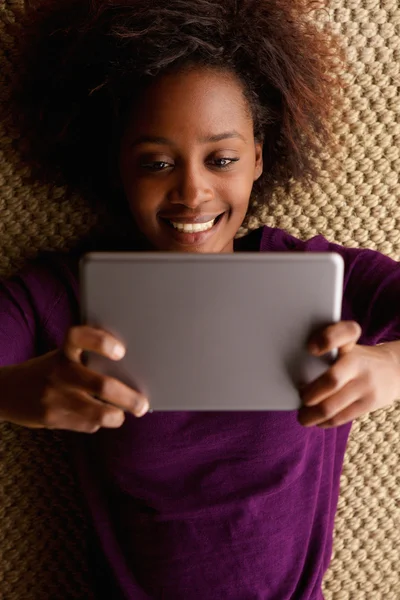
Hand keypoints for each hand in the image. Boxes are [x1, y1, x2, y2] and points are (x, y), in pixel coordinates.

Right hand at [0, 326, 148, 432]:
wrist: (5, 392)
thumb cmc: (47, 371)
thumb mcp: (62, 357)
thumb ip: (88, 359)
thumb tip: (130, 371)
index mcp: (63, 352)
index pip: (80, 338)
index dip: (101, 342)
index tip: (121, 351)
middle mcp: (59, 372)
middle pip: (101, 385)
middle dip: (129, 398)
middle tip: (142, 404)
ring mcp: (54, 397)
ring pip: (98, 413)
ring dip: (116, 416)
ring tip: (122, 415)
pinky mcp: (51, 418)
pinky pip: (86, 425)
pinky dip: (96, 423)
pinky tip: (95, 418)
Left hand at [297, 321, 399, 427]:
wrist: (394, 370)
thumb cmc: (357, 359)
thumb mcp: (346, 347)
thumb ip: (325, 353)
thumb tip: (291, 373)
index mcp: (350, 343)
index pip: (345, 332)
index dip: (327, 339)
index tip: (311, 348)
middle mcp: (359, 363)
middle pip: (332, 380)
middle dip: (310, 393)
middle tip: (300, 397)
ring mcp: (366, 385)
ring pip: (332, 406)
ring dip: (312, 414)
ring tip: (303, 416)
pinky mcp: (369, 404)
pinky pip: (341, 418)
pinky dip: (324, 422)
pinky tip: (317, 421)